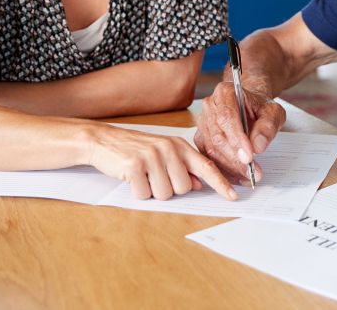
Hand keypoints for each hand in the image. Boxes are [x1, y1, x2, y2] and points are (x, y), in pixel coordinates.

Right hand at [86, 124, 236, 200]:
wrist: (103, 140)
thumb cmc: (134, 149)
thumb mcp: (163, 154)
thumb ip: (183, 168)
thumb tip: (200, 185)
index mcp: (179, 146)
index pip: (206, 166)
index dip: (220, 183)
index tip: (233, 196)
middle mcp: (169, 149)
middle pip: (184, 188)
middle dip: (169, 189)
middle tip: (154, 176)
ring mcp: (153, 156)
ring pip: (165, 194)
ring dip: (152, 191)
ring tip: (142, 175)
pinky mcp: (135, 165)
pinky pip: (145, 195)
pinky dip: (137, 192)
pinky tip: (132, 178)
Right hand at [194, 81, 286, 183]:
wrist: (251, 106)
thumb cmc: (260, 107)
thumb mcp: (273, 112)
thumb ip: (268, 126)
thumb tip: (258, 145)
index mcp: (225, 92)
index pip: (227, 117)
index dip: (237, 139)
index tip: (249, 157)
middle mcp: (210, 106)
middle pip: (218, 136)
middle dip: (235, 158)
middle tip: (252, 172)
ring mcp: (203, 122)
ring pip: (212, 149)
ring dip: (230, 167)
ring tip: (248, 177)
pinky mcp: (202, 138)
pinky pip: (209, 157)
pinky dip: (224, 170)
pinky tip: (238, 177)